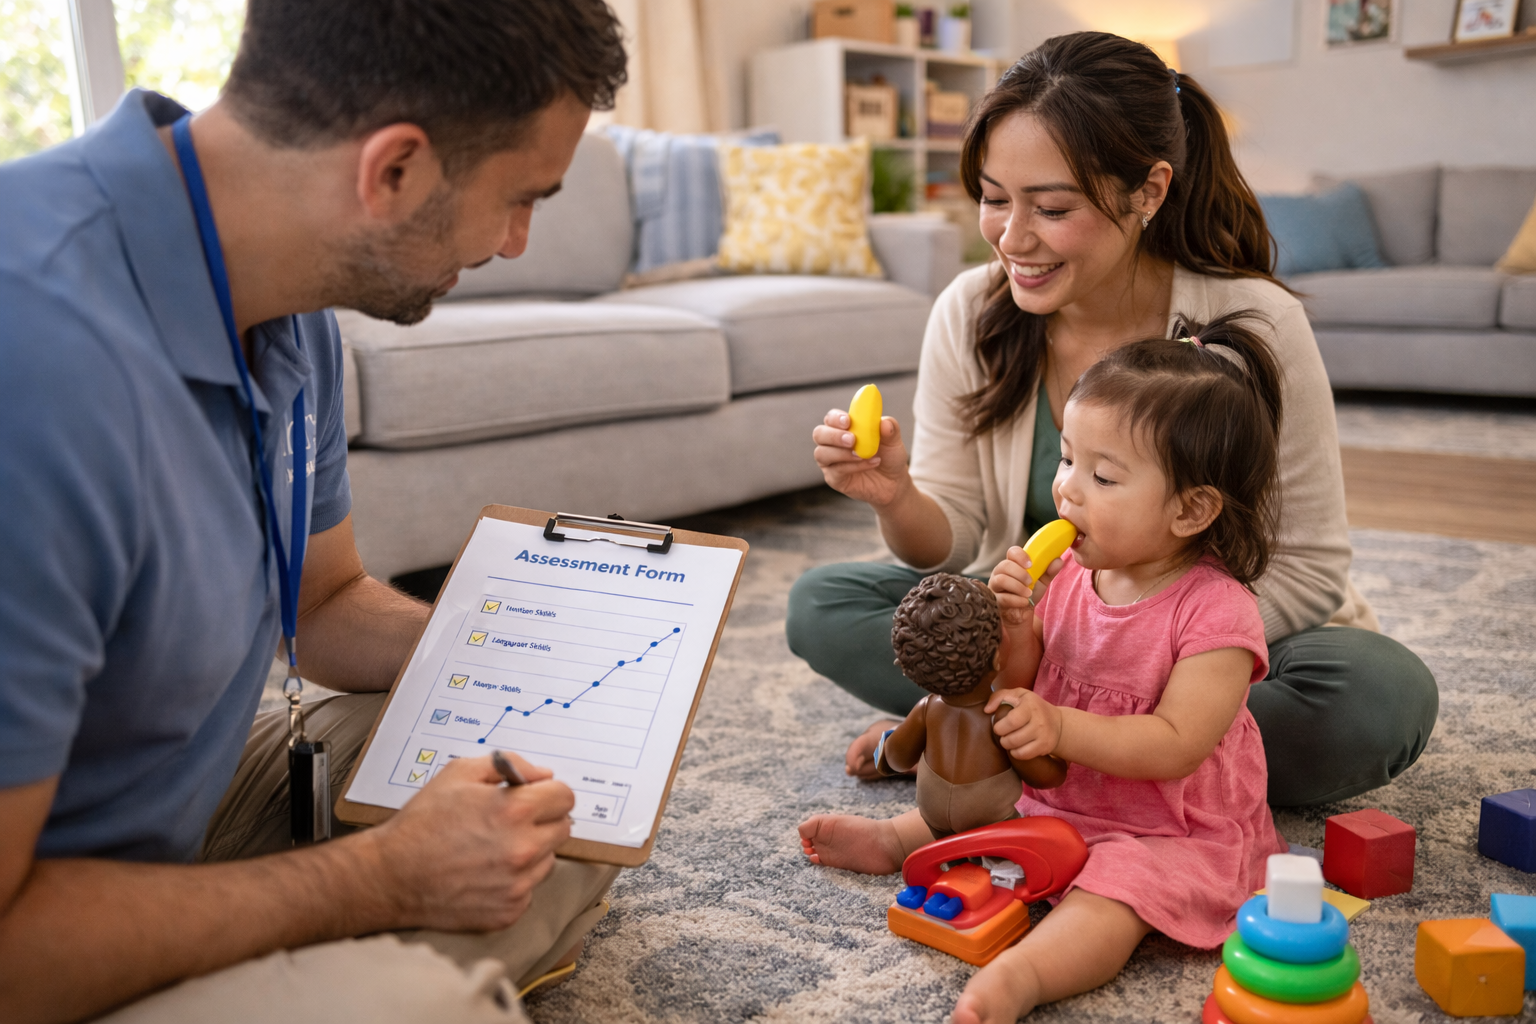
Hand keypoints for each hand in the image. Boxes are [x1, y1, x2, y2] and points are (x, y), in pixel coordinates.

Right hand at [365, 753, 573, 931]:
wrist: (391, 876)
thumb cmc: (422, 822)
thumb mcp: (458, 773)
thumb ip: (508, 765)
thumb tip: (541, 775)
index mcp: (516, 811)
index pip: (565, 797)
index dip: (549, 793)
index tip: (535, 797)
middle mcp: (524, 849)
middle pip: (563, 828)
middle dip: (543, 820)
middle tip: (512, 822)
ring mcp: (518, 885)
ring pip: (548, 860)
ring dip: (531, 852)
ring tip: (494, 849)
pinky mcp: (509, 912)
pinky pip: (529, 890)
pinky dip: (515, 881)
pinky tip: (486, 874)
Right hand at [812, 409, 910, 508]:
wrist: (893, 482)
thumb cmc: (889, 457)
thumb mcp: (894, 442)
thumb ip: (890, 430)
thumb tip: (885, 423)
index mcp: (843, 428)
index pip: (831, 418)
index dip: (835, 418)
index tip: (847, 420)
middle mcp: (832, 443)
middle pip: (819, 434)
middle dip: (833, 435)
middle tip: (851, 439)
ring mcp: (831, 462)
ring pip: (822, 453)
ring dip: (842, 453)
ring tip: (862, 455)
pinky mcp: (834, 478)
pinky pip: (836, 471)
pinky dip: (853, 466)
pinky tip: (869, 464)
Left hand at [985, 688, 1061, 760]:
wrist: (1057, 722)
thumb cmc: (1032, 706)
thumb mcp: (1018, 694)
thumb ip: (999, 697)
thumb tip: (987, 710)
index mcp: (1030, 705)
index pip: (1012, 720)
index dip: (1000, 726)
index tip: (998, 726)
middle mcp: (1039, 720)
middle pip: (1013, 737)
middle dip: (1002, 738)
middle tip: (1003, 734)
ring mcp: (1043, 735)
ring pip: (1017, 747)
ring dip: (1008, 746)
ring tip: (1008, 740)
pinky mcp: (1045, 746)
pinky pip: (1024, 755)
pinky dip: (1016, 753)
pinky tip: (1016, 747)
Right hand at [988, 545, 1067, 623]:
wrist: (1022, 613)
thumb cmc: (1029, 593)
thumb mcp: (1041, 582)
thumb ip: (1049, 571)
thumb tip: (1059, 560)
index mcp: (1012, 563)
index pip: (1012, 552)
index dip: (1020, 556)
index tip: (1031, 564)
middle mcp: (1000, 572)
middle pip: (1004, 565)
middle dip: (1019, 573)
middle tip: (1031, 581)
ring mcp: (995, 586)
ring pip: (1000, 580)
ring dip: (1017, 586)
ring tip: (1028, 593)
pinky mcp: (994, 599)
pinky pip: (1001, 597)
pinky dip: (1015, 600)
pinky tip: (1024, 602)